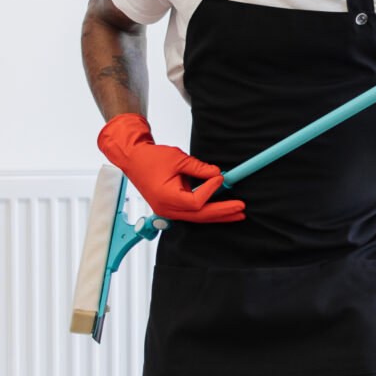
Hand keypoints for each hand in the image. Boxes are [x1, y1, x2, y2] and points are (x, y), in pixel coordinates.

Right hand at [98, 113, 245, 223]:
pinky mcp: (171, 209)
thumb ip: (199, 169)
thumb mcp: (178, 160)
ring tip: (237, 213)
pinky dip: (207, 210)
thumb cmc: (151, 159)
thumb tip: (217, 175)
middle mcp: (166, 209)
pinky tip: (222, 209)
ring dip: (218, 214)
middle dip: (222, 212)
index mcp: (166, 198)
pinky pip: (192, 213)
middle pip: (200, 216)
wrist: (134, 160)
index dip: (211, 191)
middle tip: (240, 208)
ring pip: (197, 217)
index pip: (195, 202)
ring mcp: (168, 211)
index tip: (220, 179)